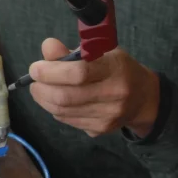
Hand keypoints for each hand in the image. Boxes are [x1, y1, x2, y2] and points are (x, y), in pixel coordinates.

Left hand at [29, 38, 159, 137]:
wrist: (144, 98)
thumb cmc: (118, 68)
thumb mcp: (102, 51)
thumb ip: (72, 51)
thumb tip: (47, 47)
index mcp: (115, 70)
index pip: (79, 73)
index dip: (51, 72)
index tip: (36, 68)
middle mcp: (114, 95)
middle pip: (66, 96)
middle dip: (42, 88)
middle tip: (34, 79)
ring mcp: (107, 116)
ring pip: (63, 111)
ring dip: (44, 99)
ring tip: (40, 88)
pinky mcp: (100, 129)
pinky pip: (68, 120)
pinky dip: (54, 109)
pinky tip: (54, 99)